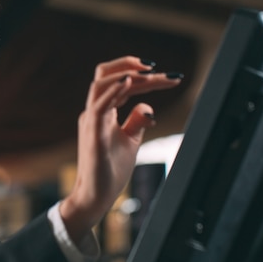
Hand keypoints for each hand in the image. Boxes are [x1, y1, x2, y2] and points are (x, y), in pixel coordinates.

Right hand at [60, 56, 181, 242]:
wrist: (96, 196)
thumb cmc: (110, 170)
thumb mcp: (130, 140)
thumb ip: (136, 120)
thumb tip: (148, 106)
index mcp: (102, 112)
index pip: (121, 83)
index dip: (145, 77)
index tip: (171, 77)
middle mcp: (93, 111)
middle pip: (106, 74)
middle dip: (132, 65)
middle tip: (161, 69)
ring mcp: (91, 121)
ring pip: (100, 83)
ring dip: (125, 73)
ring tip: (150, 72)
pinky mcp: (93, 134)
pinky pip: (99, 106)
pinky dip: (114, 90)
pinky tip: (131, 82)